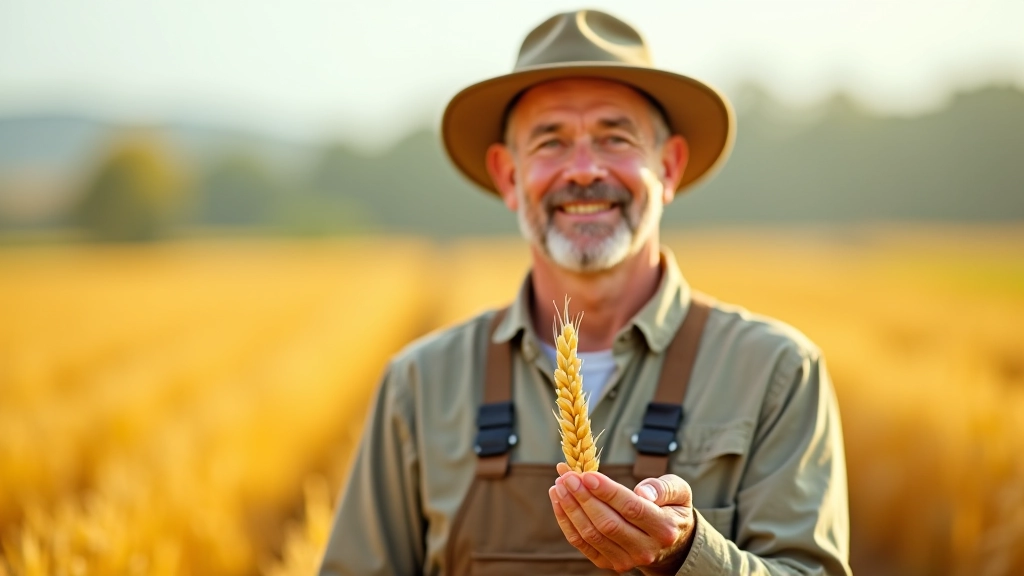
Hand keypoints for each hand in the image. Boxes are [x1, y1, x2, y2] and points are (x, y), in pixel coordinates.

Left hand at [549, 462, 696, 574]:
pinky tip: (559, 501)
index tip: (587, 475)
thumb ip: (663, 488)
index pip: (632, 509)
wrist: (671, 543)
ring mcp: (626, 560)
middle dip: (583, 498)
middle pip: (608, 523)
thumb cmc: (671, 508)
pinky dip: (567, 522)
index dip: (608, 492)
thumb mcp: (678, 492)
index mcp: (664, 528)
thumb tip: (642, 492)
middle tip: (567, 477)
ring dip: (571, 508)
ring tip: (559, 485)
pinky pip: (582, 544)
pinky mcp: (610, 563)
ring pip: (592, 535)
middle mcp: (645, 549)